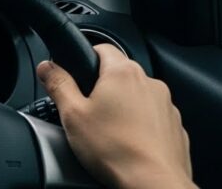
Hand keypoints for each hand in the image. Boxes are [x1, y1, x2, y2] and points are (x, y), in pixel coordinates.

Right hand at [37, 44, 195, 188]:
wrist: (154, 184)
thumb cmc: (116, 151)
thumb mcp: (73, 115)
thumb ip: (58, 84)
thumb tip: (47, 67)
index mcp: (122, 73)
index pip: (102, 47)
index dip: (85, 57)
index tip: (76, 73)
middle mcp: (149, 83)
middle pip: (120, 74)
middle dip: (103, 88)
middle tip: (87, 111)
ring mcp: (166, 106)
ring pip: (138, 97)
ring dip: (124, 108)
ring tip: (107, 133)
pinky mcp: (175, 127)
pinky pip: (153, 118)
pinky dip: (140, 127)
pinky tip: (127, 144)